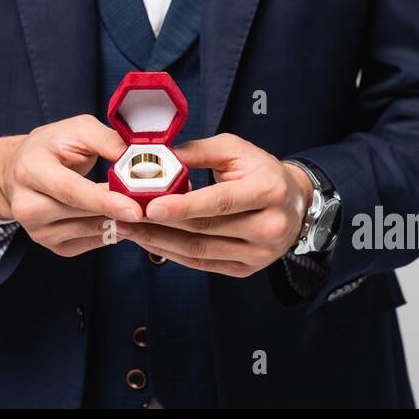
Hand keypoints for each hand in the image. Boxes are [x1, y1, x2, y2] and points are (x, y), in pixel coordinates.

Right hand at [0, 115, 140, 257]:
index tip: (135, 209)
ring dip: (118, 221)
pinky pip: (90, 243)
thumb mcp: (77, 130)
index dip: (105, 201)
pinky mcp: (51, 245)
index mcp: (30, 170)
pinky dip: (109, 231)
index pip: (71, 191)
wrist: (20, 170)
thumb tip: (140, 158)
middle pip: (82, 215)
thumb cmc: (52, 146)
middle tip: (152, 204)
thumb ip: (108, 141)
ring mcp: (36, 230)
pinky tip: (118, 216)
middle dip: (119, 210)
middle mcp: (26, 206)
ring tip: (137, 205)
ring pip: (90, 231)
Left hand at [116, 133, 312, 276]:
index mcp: (268, 191)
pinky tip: (150, 241)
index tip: (149, 206)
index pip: (220, 202)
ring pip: (200, 252)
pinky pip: (203, 264)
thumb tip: (155, 158)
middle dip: (159, 225)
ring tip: (129, 230)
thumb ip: (195, 152)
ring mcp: (260, 254)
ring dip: (159, 242)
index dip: (183, 206)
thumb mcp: (233, 149)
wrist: (294, 202)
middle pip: (206, 230)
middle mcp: (269, 227)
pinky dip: (173, 254)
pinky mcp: (247, 269)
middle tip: (124, 216)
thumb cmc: (260, 170)